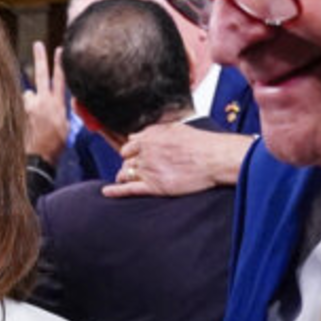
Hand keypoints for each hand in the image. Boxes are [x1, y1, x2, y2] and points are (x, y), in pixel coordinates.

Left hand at [24, 41, 68, 164]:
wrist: (38, 158)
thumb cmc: (53, 146)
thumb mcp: (64, 127)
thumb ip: (58, 110)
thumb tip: (50, 101)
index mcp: (58, 105)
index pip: (60, 79)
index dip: (60, 63)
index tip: (60, 49)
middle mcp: (43, 101)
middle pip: (41, 74)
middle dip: (40, 58)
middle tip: (37, 44)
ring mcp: (29, 106)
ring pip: (28, 97)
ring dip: (30, 104)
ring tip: (33, 122)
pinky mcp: (18, 112)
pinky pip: (20, 107)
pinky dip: (22, 112)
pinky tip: (26, 125)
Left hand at [103, 123, 251, 198]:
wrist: (214, 158)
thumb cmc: (201, 144)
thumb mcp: (176, 128)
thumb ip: (156, 131)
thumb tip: (140, 134)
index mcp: (150, 138)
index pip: (130, 145)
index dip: (131, 151)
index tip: (134, 155)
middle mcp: (145, 153)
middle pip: (126, 160)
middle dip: (129, 164)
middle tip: (135, 169)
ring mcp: (148, 170)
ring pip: (126, 173)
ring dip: (124, 176)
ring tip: (125, 179)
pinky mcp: (154, 186)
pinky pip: (129, 189)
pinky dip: (116, 191)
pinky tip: (107, 192)